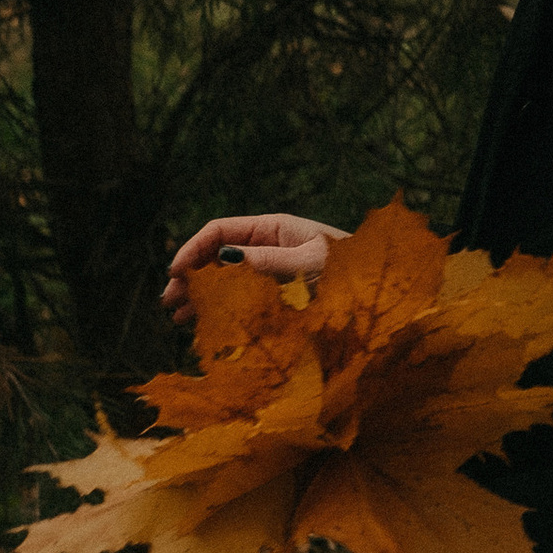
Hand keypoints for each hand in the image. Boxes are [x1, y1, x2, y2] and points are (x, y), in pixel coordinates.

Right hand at [161, 211, 345, 318]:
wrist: (382, 288)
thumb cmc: (352, 270)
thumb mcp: (309, 264)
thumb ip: (268, 262)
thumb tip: (225, 258)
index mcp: (273, 228)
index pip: (219, 231)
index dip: (193, 249)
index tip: (176, 273)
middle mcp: (268, 245)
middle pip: (216, 255)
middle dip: (191, 276)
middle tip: (169, 302)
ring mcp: (271, 269)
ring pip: (225, 279)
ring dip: (201, 296)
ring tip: (180, 317)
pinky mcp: (277, 294)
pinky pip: (241, 298)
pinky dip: (222, 309)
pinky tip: (208, 324)